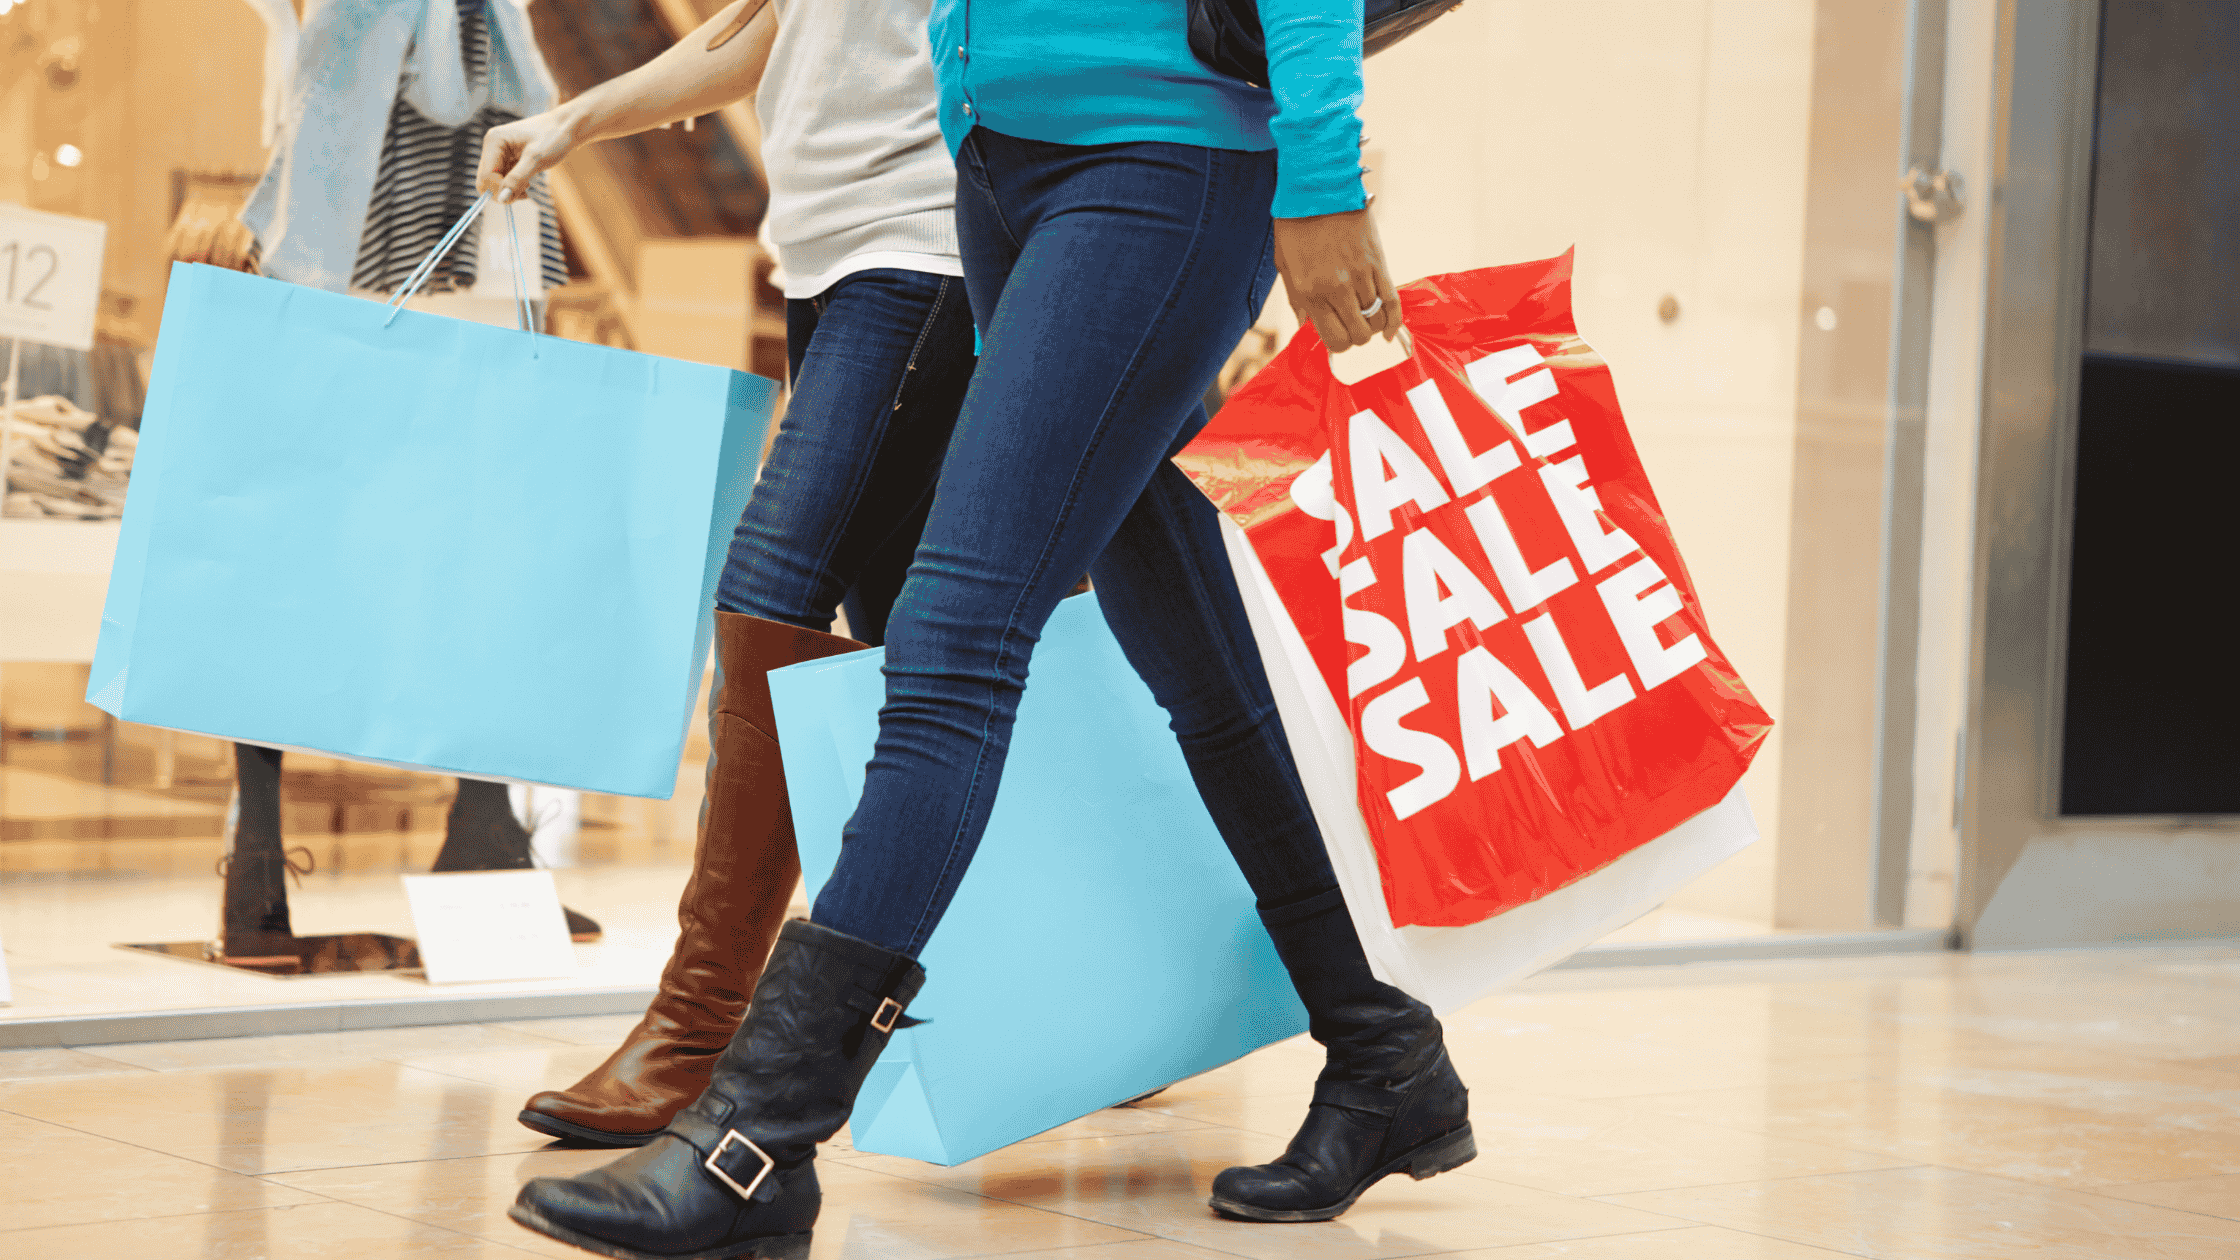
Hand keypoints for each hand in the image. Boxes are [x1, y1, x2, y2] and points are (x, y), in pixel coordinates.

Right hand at [478, 108, 582, 203]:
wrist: (567, 127)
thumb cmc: (553, 138)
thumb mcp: (536, 160)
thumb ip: (517, 179)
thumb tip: (501, 199)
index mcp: (494, 141)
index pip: (485, 176)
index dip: (499, 190)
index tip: (519, 197)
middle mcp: (492, 145)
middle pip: (487, 180)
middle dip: (504, 191)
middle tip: (525, 194)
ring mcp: (499, 152)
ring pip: (496, 181)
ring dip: (510, 189)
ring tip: (528, 187)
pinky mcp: (507, 158)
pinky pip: (504, 178)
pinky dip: (514, 185)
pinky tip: (527, 184)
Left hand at [1272, 206, 1401, 351]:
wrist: (1319, 187)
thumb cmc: (1296, 223)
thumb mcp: (1285, 263)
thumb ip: (1295, 298)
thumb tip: (1305, 324)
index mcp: (1311, 292)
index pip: (1334, 340)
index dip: (1338, 344)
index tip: (1337, 334)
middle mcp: (1337, 289)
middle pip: (1359, 334)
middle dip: (1356, 336)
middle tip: (1352, 325)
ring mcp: (1361, 276)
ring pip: (1377, 320)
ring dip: (1373, 325)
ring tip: (1365, 316)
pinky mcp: (1378, 262)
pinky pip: (1392, 301)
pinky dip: (1394, 320)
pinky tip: (1390, 331)